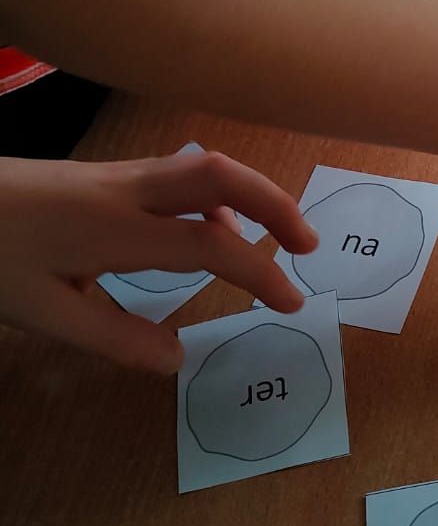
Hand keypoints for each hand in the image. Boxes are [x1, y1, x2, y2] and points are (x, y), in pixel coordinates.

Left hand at [0, 149, 317, 373]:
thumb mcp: (43, 314)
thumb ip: (114, 338)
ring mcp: (116, 175)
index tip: (292, 303)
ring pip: (201, 166)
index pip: (211, 245)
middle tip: (307, 244)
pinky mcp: (103, 175)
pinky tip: (205, 229)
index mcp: (116, 230)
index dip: (260, 274)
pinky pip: (176, 173)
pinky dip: (212, 195)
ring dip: (249, 195)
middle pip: (221, 174)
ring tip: (271, 239)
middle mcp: (127, 191)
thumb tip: (178, 359)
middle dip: (276, 203)